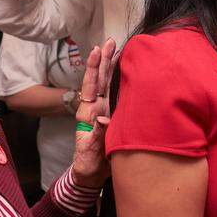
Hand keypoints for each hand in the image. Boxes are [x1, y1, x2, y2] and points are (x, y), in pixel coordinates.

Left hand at [71, 37, 116, 188]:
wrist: (92, 176)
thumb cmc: (89, 164)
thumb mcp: (91, 152)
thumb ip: (98, 136)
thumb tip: (103, 120)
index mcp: (87, 114)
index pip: (90, 86)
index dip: (93, 68)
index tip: (97, 50)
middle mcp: (96, 108)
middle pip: (100, 79)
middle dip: (105, 60)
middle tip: (111, 41)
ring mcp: (105, 111)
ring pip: (109, 85)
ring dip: (113, 67)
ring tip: (118, 49)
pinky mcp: (115, 117)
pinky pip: (119, 96)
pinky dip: (123, 82)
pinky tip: (129, 71)